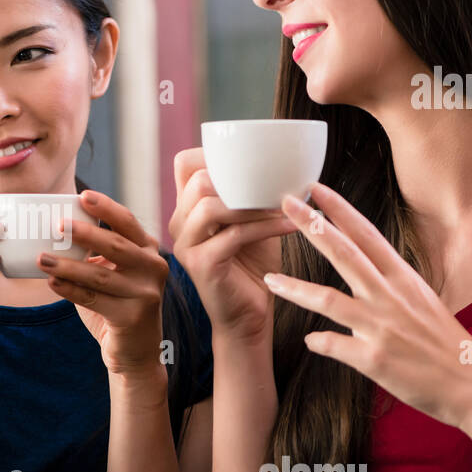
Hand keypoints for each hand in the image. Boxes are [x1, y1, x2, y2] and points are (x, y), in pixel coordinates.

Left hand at [38, 190, 169, 377]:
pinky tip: (52, 282)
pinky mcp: (133, 316)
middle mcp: (153, 268)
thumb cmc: (116, 306)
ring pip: (100, 274)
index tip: (83, 196)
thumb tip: (54, 232)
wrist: (134, 352)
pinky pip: (94, 298)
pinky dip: (70, 289)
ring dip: (67, 265)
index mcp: (148, 251)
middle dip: (84, 233)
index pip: (127, 222)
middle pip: (115, 244)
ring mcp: (146, 293)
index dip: (106, 208)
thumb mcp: (110, 274)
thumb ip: (94, 255)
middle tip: (57, 225)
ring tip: (41, 258)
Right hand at [167, 148, 297, 342]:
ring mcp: (185, 245)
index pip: (185, 164)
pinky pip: (234, 235)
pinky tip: (292, 226)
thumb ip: (253, 194)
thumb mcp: (252, 221)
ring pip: (211, 206)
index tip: (251, 160)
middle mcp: (179, 224)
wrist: (248, 317)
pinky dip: (267, 226)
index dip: (214, 154)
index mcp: (187, 210)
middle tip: (275, 184)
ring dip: (254, 203)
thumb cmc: (253, 267)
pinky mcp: (201, 265)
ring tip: (285, 204)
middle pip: (198, 181)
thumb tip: (281, 162)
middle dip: (239, 178)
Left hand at [264, 181, 471, 428]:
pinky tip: (309, 339)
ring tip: (270, 280)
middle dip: (313, 226)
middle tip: (285, 204)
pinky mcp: (375, 358)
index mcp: (402, 278)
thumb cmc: (443, 343)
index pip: (366, 235)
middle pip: (344, 253)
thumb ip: (389, 284)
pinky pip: (335, 345)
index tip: (315, 188)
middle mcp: (390, 296)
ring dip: (296, 289)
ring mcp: (381, 327)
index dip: (339, 210)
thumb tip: (364, 273)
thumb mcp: (421, 300)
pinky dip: (319, 341)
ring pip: (329, 300)